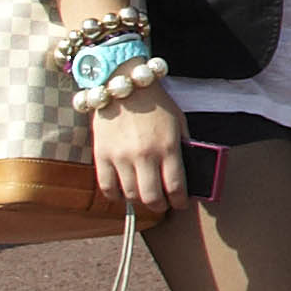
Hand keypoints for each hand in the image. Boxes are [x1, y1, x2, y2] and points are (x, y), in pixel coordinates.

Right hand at [87, 72, 182, 220]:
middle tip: (163, 204)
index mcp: (167, 146)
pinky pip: (106, 187)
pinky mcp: (101, 155)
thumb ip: (184, 147)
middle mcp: (144, 155)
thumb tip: (190, 174)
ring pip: (130, 195)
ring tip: (145, 196)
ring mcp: (120, 156)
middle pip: (152, 198)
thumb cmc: (155, 103)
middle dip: (160, 206)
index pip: (176, 187)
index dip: (180, 202)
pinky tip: (123, 193)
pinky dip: (115, 196)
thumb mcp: (179, 122)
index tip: (181, 204)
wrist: (123, 84)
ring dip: (139, 201)